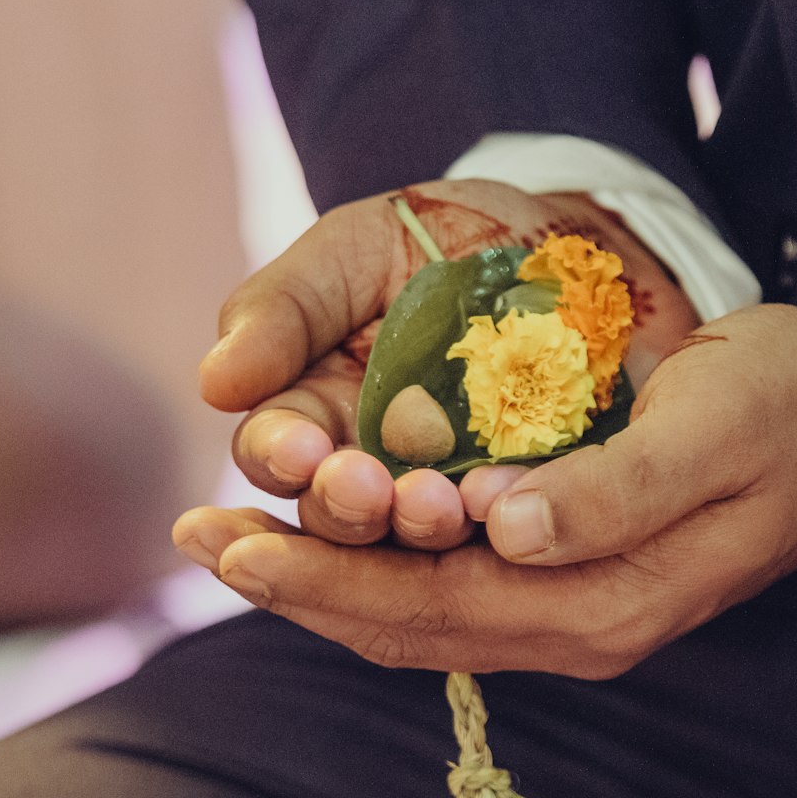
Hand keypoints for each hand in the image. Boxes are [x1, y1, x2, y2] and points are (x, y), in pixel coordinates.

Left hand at [176, 304, 796, 676]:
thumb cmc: (785, 408)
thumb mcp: (712, 428)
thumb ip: (613, 490)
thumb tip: (504, 526)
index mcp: (602, 599)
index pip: (431, 604)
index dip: (322, 576)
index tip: (230, 537)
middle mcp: (578, 628)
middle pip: (406, 626)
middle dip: (295, 584)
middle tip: (194, 536)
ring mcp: (575, 615)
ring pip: (420, 620)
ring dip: (322, 583)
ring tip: (231, 541)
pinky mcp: (571, 584)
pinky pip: (451, 598)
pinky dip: (375, 573)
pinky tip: (329, 539)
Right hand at [195, 178, 699, 550]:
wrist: (581, 245)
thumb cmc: (450, 241)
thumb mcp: (361, 250)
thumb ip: (285, 307)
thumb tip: (215, 384)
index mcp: (316, 416)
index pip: (278, 454)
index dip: (279, 455)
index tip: (298, 448)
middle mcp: (374, 477)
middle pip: (335, 525)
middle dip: (343, 511)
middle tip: (365, 485)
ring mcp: (453, 504)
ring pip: (414, 556)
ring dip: (416, 534)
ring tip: (434, 502)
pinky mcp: (535, 517)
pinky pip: (510, 548)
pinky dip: (506, 533)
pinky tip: (508, 508)